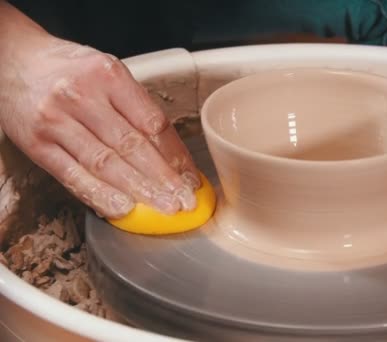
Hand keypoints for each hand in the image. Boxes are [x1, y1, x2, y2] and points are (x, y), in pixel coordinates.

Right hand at [0, 29, 199, 217]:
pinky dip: (99, 194)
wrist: (11, 60)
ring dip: (139, 190)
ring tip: (163, 208)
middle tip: (185, 201)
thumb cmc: (67, 68)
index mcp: (109, 75)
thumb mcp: (107, 71)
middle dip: (164, 178)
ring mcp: (57, 121)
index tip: (191, 177)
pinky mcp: (37, 144)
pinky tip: (122, 208)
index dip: (176, 154)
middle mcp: (82, 96)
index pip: (153, 122)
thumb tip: (169, 151)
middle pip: (133, 145)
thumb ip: (135, 106)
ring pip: (106, 163)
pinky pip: (72, 175)